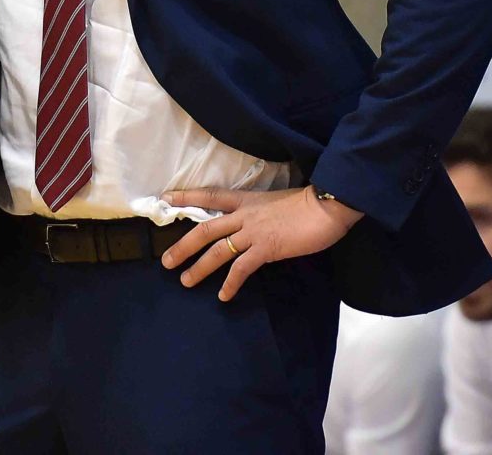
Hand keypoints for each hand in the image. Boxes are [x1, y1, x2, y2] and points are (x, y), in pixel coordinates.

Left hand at [159, 185, 362, 300]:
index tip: (165, 198)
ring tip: (186, 280)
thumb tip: (250, 226)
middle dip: (183, 246)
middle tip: (166, 261)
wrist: (326, 205)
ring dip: (200, 267)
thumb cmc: (306, 204)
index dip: (186, 197)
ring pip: (218, 250)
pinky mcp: (266, 248)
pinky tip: (223, 295)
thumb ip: (258, 213)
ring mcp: (253, 232)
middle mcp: (244, 215)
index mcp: (245, 200)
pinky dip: (231, 283)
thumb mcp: (274, 203)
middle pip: (204, 229)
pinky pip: (242, 268)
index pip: (209, 195)